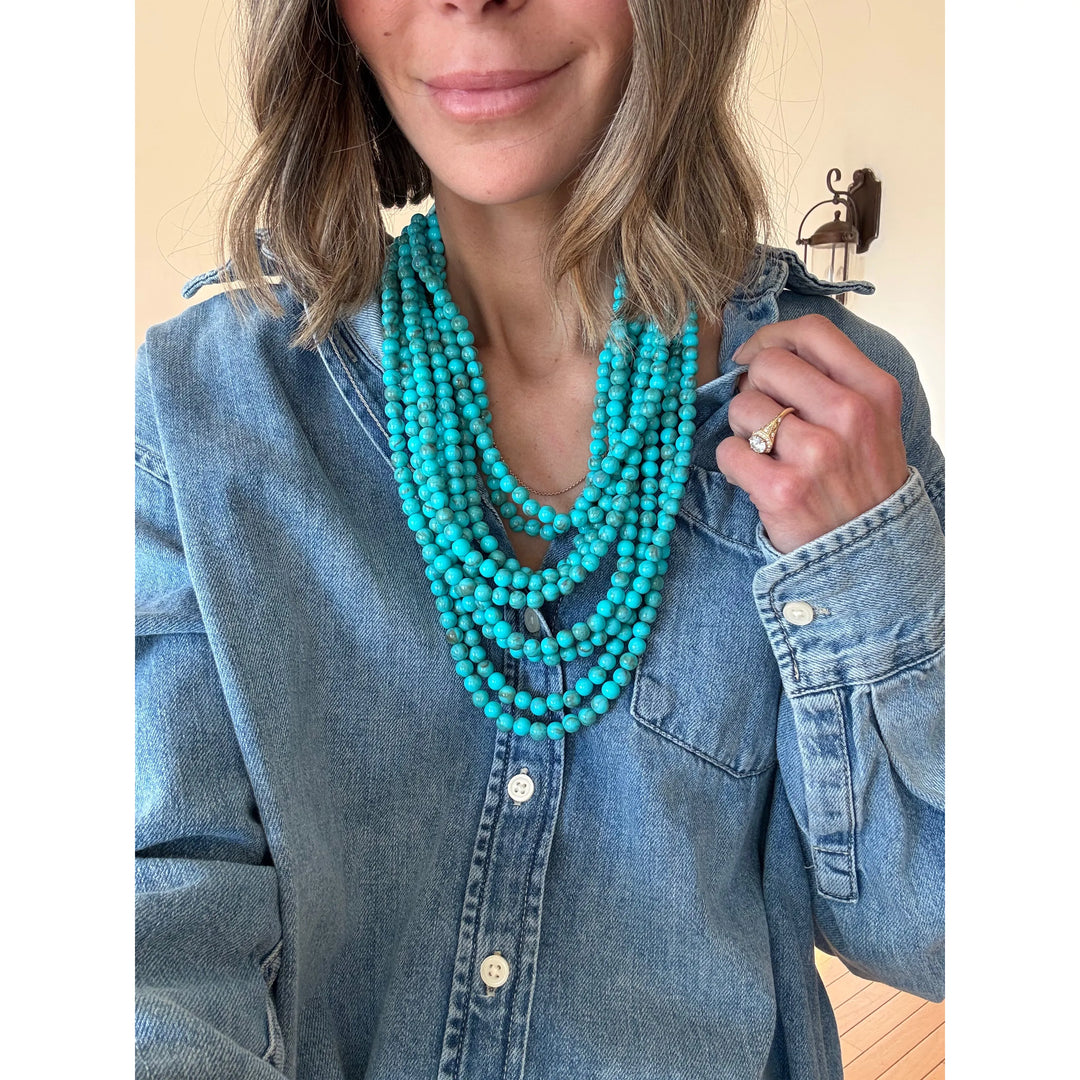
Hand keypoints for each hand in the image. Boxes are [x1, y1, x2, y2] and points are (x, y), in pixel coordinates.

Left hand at [715, 314, 908, 554]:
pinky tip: (755, 478)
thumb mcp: (873, 421)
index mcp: (873, 390)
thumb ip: (832, 380)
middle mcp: (848, 415)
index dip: (771, 337)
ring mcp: (815, 453)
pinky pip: (728, 452)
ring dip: (742, 429)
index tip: (754, 356)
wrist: (871, 557)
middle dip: (754, 387)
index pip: (812, 331)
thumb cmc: (862, 482)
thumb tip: (764, 352)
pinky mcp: (781, 489)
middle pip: (768, 364)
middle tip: (763, 417)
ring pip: (743, 407)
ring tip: (765, 453)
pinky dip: (733, 464)